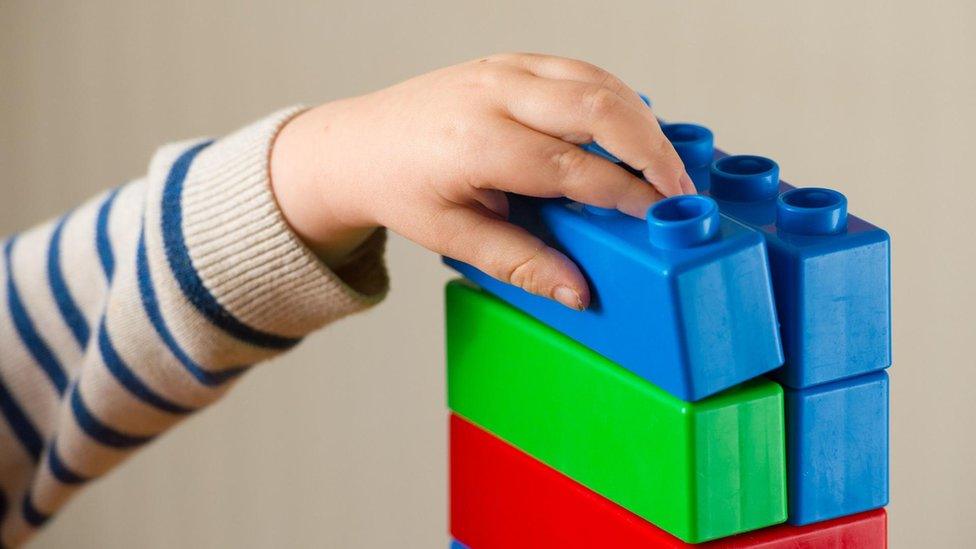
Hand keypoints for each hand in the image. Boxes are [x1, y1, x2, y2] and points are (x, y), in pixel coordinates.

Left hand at [270, 53, 693, 309]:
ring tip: (666, 166)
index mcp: (477, 142)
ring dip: (641, 121)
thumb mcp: (454, 237)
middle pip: (598, 108)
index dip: (625, 194)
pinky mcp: (511, 60)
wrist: (358, 145)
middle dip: (651, 150)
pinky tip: (632, 131)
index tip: (659, 219)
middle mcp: (493, 93)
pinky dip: (615, 98)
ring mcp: (503, 68)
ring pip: (596, 81)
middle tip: (681, 191)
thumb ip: (521, 263)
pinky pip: (579, 70)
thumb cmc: (401, 189)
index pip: (573, 167)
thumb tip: (579, 291)